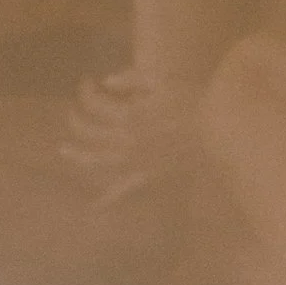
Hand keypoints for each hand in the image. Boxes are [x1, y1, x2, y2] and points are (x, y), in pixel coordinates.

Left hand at [61, 68, 201, 204]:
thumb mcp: (163, 79)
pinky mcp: (150, 176)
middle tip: (75, 108)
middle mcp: (126, 140)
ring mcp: (136, 161)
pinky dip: (108, 200)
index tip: (89, 82)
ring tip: (63, 149)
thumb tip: (105, 81)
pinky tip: (94, 207)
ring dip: (77, 154)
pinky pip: (124, 191)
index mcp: (128, 114)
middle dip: (77, 115)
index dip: (86, 90)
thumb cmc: (195, 99)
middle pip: (88, 129)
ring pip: (95, 160)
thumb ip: (131, 78)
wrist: (222, 128)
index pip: (93, 101)